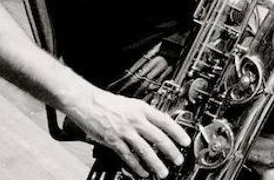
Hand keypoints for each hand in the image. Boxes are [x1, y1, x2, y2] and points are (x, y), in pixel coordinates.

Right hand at [66, 88, 189, 178]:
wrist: (87, 102)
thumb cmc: (108, 102)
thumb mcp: (131, 104)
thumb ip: (144, 114)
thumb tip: (158, 124)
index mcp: (142, 109)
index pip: (165, 121)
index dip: (178, 132)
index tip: (186, 141)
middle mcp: (136, 120)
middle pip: (158, 137)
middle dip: (171, 151)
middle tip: (178, 160)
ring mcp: (124, 131)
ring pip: (144, 150)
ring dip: (155, 163)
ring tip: (163, 172)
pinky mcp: (113, 141)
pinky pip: (127, 156)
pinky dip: (136, 166)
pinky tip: (143, 172)